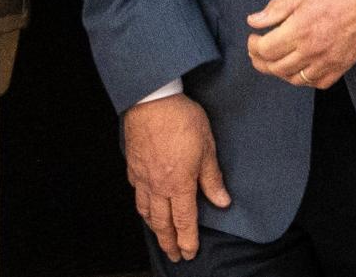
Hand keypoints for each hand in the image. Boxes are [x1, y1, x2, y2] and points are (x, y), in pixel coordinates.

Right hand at [123, 93, 230, 261]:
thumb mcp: (207, 147)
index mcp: (179, 184)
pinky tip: (144, 203)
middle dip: (168, 242)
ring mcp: (143, 176)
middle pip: (162, 222)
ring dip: (153, 227)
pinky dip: (141, 204)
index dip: (187, 241)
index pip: (184, 222)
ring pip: (146, 210)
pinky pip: (136, 192)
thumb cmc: (181, 120)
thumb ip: (212, 178)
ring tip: (158, 235)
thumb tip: (222, 202)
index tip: (189, 253)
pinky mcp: (132, 164)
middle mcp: (158, 186)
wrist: (152, 100)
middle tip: (173, 255)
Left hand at [246, 0, 355, 88]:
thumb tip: (254, 21)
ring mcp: (326, 62)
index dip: (253, 45)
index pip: (266, 49)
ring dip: (278, 71)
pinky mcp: (340, 68)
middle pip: (276, 67)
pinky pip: (315, 83)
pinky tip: (297, 68)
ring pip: (293, 79)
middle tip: (256, 51)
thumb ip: (277, 8)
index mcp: (300, 29)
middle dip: (260, 60)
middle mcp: (311, 50)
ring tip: (272, 61)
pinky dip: (302, 79)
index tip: (253, 37)